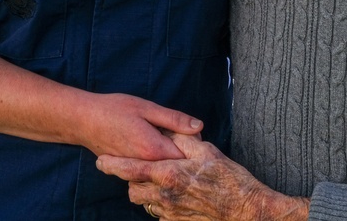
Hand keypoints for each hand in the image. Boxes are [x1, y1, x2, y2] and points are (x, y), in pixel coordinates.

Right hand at [76, 94, 203, 161]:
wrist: (82, 120)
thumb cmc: (113, 110)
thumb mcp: (146, 108)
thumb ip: (174, 119)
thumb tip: (199, 126)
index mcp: (155, 150)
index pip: (187, 156)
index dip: (193, 144)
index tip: (187, 130)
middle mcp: (147, 166)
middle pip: (176, 164)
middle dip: (181, 149)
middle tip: (172, 129)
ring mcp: (136, 170)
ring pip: (162, 166)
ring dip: (166, 153)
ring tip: (156, 133)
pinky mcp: (129, 169)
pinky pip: (149, 167)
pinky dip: (153, 156)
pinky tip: (145, 140)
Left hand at [97, 133, 308, 220]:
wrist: (245, 209)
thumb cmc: (228, 178)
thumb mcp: (206, 151)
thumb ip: (182, 140)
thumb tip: (167, 132)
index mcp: (168, 175)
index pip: (131, 170)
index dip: (113, 165)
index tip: (101, 161)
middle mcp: (165, 196)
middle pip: (133, 190)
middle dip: (132, 180)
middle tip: (140, 170)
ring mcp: (171, 213)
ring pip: (145, 203)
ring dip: (146, 192)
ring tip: (159, 181)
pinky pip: (160, 214)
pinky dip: (161, 204)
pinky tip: (175, 195)